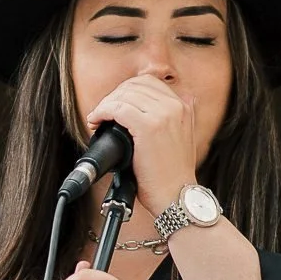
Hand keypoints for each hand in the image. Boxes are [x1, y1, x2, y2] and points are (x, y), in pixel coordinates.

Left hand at [86, 72, 212, 216]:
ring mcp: (165, 114)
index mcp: (184, 105)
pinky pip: (118, 108)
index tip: (114, 105)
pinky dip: (102, 112)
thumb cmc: (171, 175)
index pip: (148, 82)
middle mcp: (177, 105)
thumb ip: (165, 119)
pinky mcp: (150, 126)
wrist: (177, 197)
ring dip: (105, 104)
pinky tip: (96, 121)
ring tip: (97, 119)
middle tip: (102, 113)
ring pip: (125, 95)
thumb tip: (135, 110)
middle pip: (135, 85)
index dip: (125, 91)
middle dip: (114, 96)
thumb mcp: (177, 138)